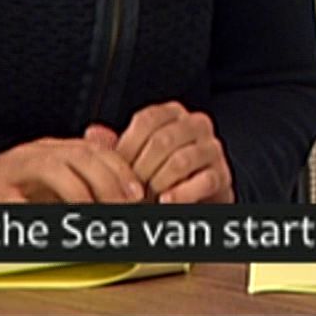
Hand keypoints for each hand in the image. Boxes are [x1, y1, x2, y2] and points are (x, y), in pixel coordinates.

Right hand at [0, 138, 142, 202]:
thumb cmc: (1, 192)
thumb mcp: (45, 180)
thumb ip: (78, 176)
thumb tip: (121, 184)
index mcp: (50, 151)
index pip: (94, 150)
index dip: (120, 169)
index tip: (137, 193)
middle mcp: (33, 155)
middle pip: (79, 155)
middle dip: (107, 180)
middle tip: (123, 205)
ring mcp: (11, 170)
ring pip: (54, 168)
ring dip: (80, 193)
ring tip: (95, 215)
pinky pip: (21, 200)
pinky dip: (42, 214)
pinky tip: (58, 227)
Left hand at [85, 103, 233, 203]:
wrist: (197, 194)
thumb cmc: (161, 172)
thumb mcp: (136, 156)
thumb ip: (116, 145)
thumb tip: (93, 133)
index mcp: (173, 113)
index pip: (147, 120)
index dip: (128, 146)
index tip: (118, 169)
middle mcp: (196, 124)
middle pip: (162, 141)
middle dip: (142, 170)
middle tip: (131, 189)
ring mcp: (212, 148)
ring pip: (181, 161)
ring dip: (159, 184)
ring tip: (148, 198)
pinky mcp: (222, 174)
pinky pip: (203, 181)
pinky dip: (182, 194)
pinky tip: (167, 202)